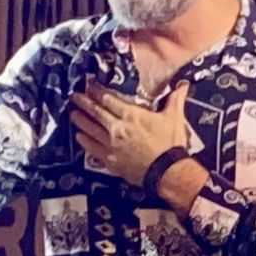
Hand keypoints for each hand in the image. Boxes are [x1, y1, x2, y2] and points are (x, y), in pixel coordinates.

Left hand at [70, 80, 191, 185]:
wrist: (167, 171)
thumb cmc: (170, 143)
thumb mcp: (174, 117)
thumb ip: (175, 99)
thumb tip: (183, 84)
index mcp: (132, 115)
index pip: (108, 99)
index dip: (97, 91)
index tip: (88, 85)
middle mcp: (117, 128)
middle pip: (96, 112)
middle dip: (84, 102)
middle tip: (74, 96)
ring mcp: (111, 145)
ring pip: (91, 129)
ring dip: (80, 120)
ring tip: (72, 113)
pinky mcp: (110, 160)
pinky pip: (93, 149)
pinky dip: (85, 141)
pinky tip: (79, 136)